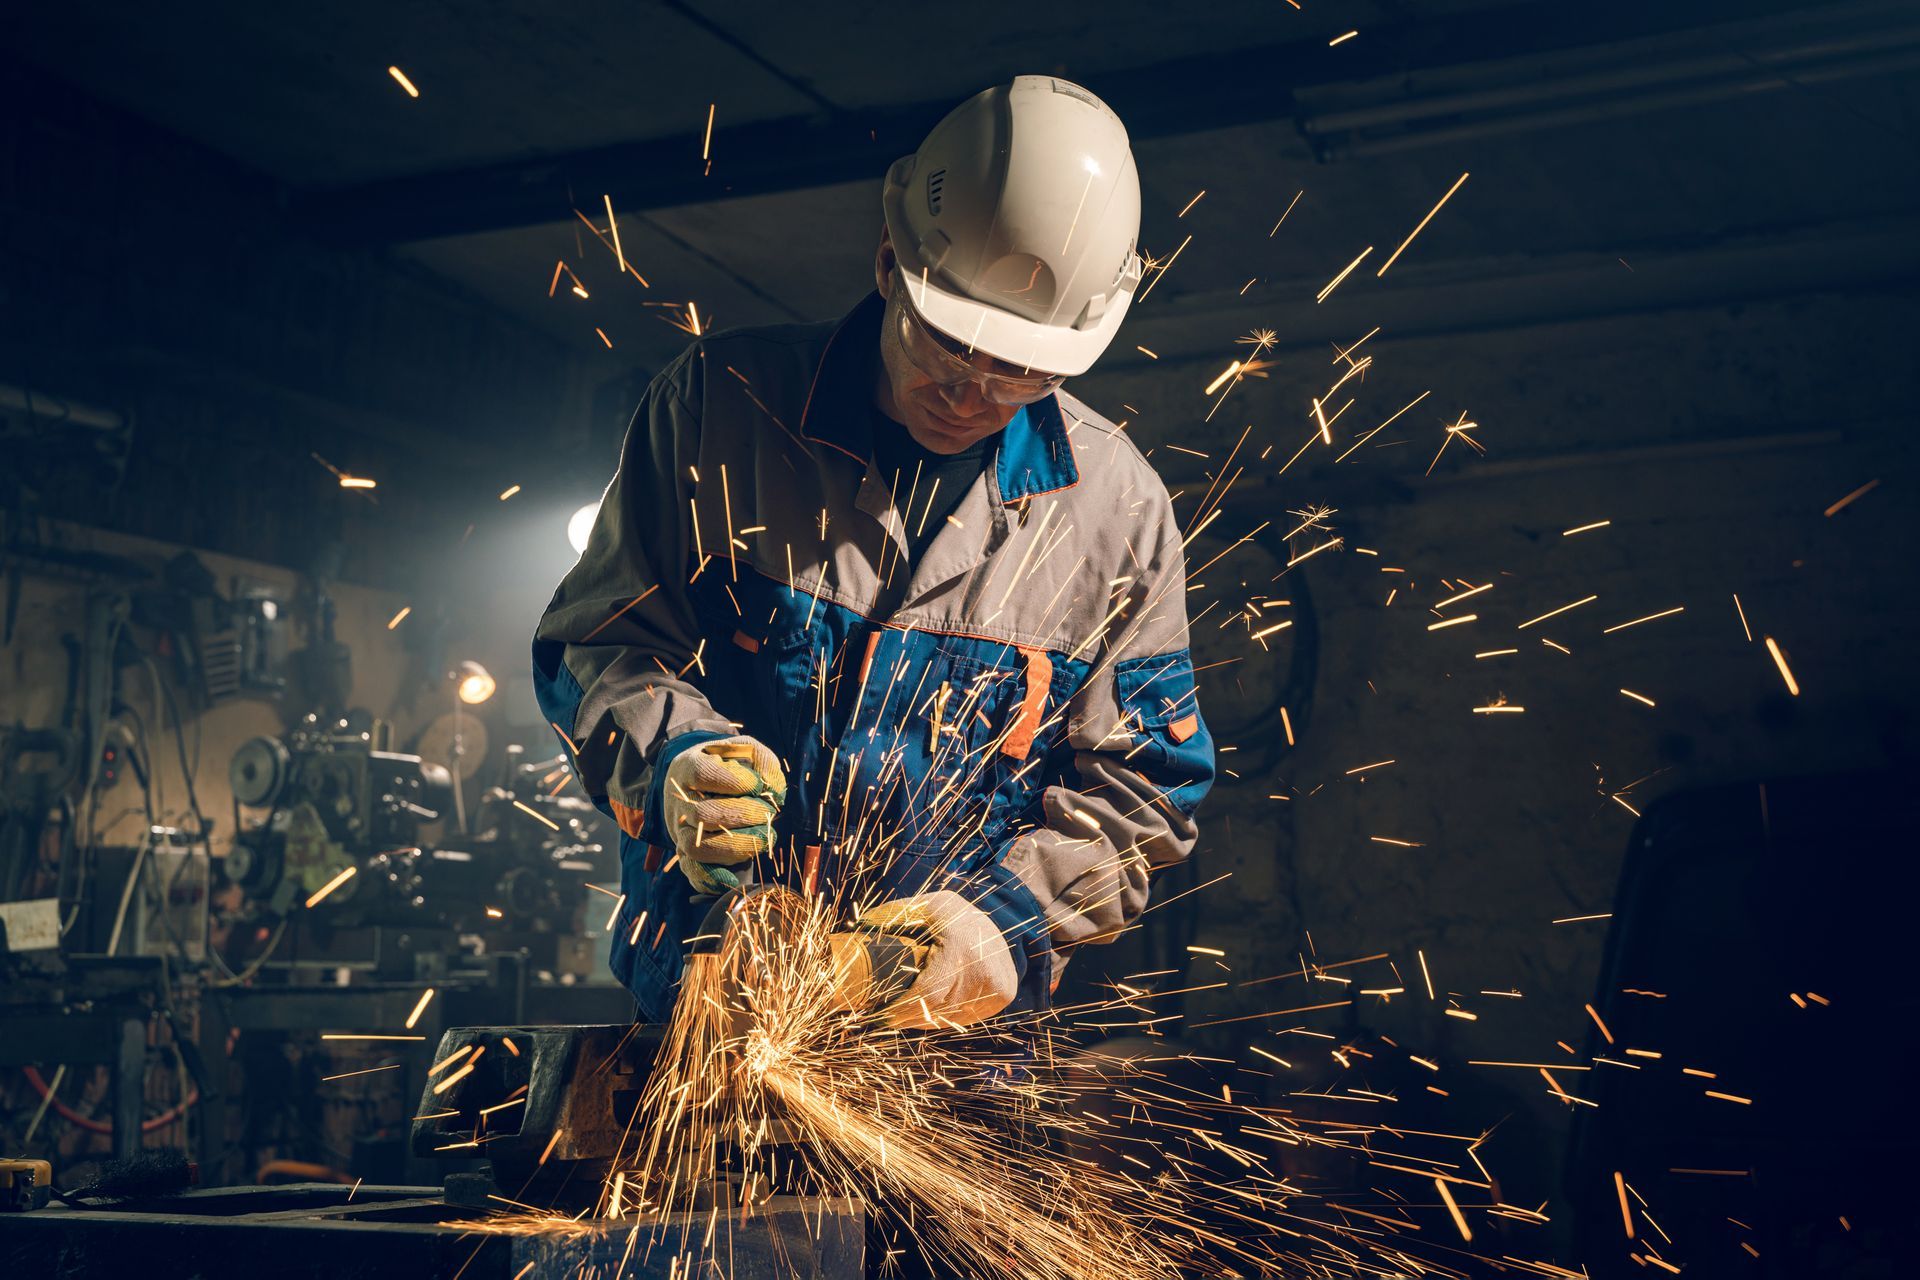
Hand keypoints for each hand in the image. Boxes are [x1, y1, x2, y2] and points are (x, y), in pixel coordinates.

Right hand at [662, 736, 785, 893]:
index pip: (702, 774)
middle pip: (702, 815)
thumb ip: (762, 761)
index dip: (734, 781)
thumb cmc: (726, 764)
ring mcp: (680, 829)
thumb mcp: (743, 750)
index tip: (758, 785)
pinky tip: (734, 878)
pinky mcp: (685, 852)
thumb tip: (775, 790)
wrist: (697, 780)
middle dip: (742, 816)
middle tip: (767, 813)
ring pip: (697, 847)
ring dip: (735, 847)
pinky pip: (692, 871)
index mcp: (688, 767)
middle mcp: (679, 800)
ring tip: (764, 839)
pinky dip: (711, 879)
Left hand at [843, 891, 1016, 1028]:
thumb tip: (859, 928)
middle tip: (886, 1016)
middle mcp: (984, 967)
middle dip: (908, 1017)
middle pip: (938, 1009)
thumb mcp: (922, 908)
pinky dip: (945, 1018)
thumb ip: (891, 916)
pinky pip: (966, 1017)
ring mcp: (998, 983)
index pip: (928, 993)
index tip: (881, 1015)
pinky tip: (929, 1013)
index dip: (902, 1009)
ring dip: (924, 1020)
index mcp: (961, 946)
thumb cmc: (948, 915)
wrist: (989, 922)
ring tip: (903, 1015)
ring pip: (951, 1017)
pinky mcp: (1004, 995)